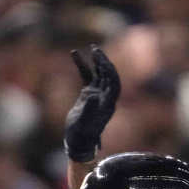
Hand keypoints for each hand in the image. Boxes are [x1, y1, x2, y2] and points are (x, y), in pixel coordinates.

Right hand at [64, 45, 120, 162]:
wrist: (77, 141)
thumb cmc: (81, 134)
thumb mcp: (84, 122)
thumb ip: (89, 109)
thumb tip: (93, 95)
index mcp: (108, 104)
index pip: (114, 83)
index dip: (110, 72)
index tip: (102, 61)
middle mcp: (105, 97)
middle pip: (108, 75)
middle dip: (104, 62)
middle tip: (96, 50)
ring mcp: (97, 94)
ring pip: (99, 73)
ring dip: (97, 61)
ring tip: (92, 48)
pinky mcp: (88, 93)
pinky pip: (87, 76)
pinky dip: (82, 66)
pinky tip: (74, 54)